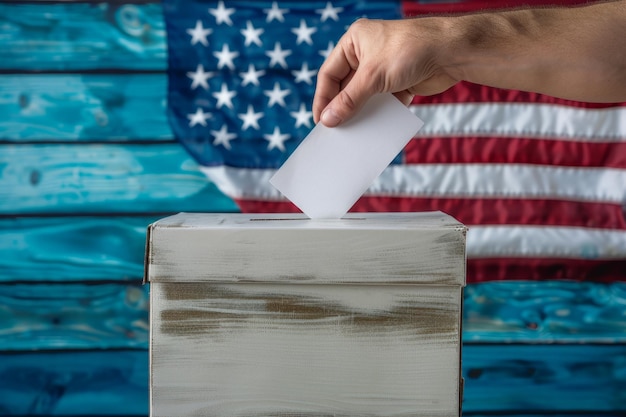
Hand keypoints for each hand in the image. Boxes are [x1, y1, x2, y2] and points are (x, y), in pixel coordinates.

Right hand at [313, 18, 457, 126]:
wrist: (452, 51)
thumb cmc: (409, 50)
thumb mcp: (372, 77)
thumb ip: (348, 100)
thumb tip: (328, 120)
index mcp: (354, 42)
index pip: (329, 73)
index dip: (323, 98)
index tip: (320, 121)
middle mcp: (367, 54)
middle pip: (346, 87)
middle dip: (341, 109)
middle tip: (334, 132)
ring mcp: (384, 69)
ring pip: (365, 97)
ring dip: (360, 115)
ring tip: (352, 135)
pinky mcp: (400, 83)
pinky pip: (382, 103)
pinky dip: (378, 116)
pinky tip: (373, 131)